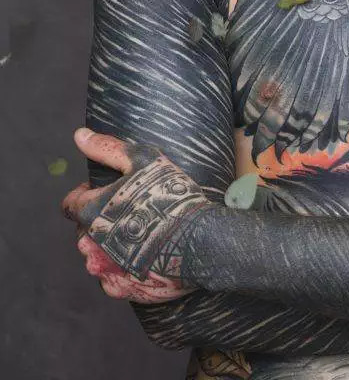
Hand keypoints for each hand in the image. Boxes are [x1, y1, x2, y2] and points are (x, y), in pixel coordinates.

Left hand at [61, 129, 213, 303]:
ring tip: (138, 235)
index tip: (107, 192)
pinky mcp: (121, 289)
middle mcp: (91, 244)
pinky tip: (142, 257)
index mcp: (91, 211)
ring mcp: (105, 270)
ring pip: (96, 257)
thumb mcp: (142, 160)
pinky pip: (111, 280)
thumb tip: (80, 135)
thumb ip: (106, 148)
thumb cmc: (171, 195)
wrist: (201, 239)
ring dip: (108, 247)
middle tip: (129, 212)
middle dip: (98, 222)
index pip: (70, 204)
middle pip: (83, 232)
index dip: (86, 195)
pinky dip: (121, 270)